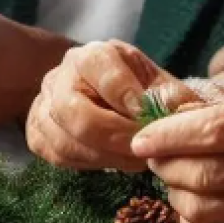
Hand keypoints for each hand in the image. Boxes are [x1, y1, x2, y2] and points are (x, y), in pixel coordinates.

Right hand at [27, 40, 200, 171]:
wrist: (98, 97)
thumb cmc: (134, 90)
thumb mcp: (155, 84)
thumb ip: (170, 97)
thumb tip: (185, 114)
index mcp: (90, 56)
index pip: (104, 75)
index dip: (129, 101)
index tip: (152, 121)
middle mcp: (59, 78)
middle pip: (78, 116)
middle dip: (117, 139)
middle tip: (147, 152)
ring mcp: (43, 108)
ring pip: (68, 142)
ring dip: (107, 158)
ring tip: (138, 161)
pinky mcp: (38, 137)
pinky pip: (61, 158)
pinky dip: (92, 166)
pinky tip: (116, 163)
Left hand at [132, 101, 223, 222]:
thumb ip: (223, 117)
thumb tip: (164, 122)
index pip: (214, 130)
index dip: (170, 136)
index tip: (141, 140)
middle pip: (202, 173)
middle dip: (166, 166)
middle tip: (157, 159)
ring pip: (200, 208)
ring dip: (174, 194)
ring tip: (177, 182)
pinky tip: (191, 211)